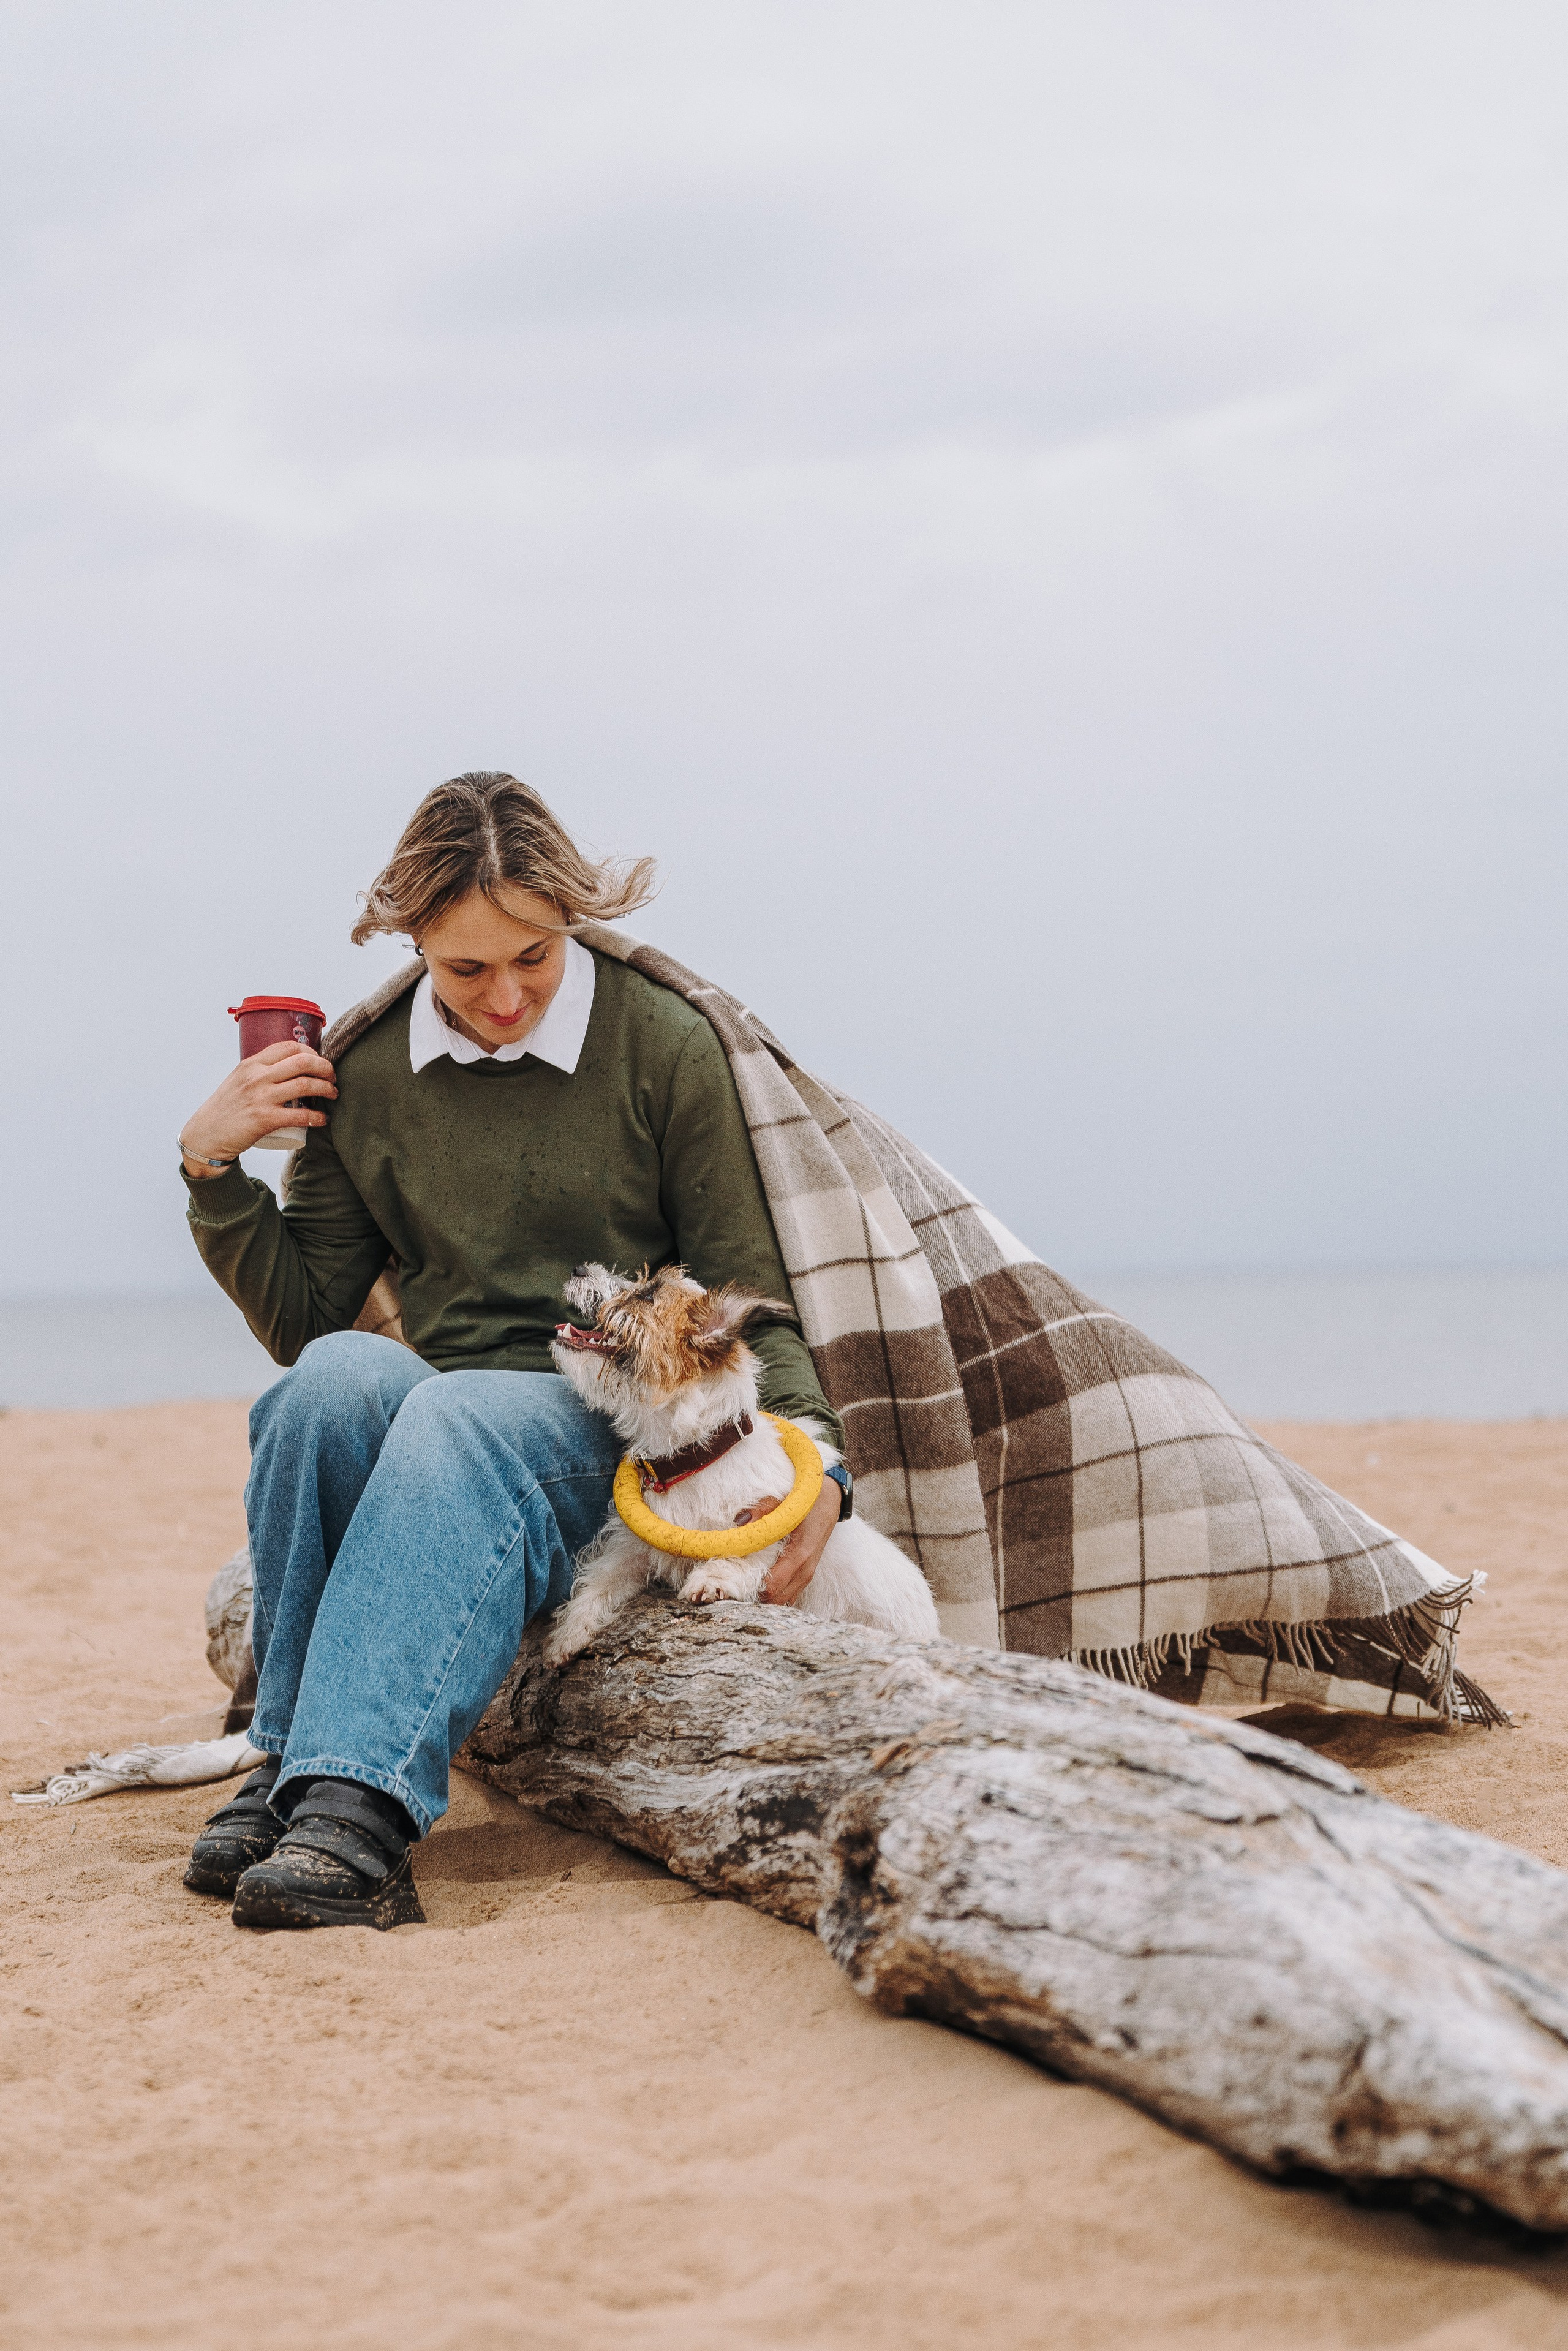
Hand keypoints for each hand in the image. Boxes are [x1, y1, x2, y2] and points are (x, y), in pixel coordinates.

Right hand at [179, 1043, 337, 1175]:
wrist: (206, 1135)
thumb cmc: (226, 1108)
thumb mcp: (239, 1079)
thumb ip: (260, 1071)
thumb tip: (288, 1066)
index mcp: (251, 1063)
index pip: (289, 1046)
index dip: (312, 1052)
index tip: (320, 1062)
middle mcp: (257, 1077)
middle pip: (303, 1062)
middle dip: (325, 1068)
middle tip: (332, 1078)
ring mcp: (261, 1098)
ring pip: (305, 1085)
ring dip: (326, 1089)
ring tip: (332, 1094)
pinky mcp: (265, 1120)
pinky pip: (300, 1115)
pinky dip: (318, 1117)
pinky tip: (323, 1119)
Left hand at [734, 1476, 839, 1606]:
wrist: (831, 1499)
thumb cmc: (808, 1501)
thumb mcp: (785, 1501)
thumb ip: (762, 1511)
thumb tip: (739, 1522)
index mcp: (800, 1555)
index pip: (773, 1586)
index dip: (751, 1588)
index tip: (733, 1581)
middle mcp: (806, 1570)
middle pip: (776, 1599)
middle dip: (755, 1595)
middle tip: (735, 1584)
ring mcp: (808, 1574)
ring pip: (783, 1600)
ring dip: (765, 1596)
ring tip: (746, 1583)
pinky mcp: (807, 1574)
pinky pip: (789, 1594)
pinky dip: (775, 1594)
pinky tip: (762, 1582)